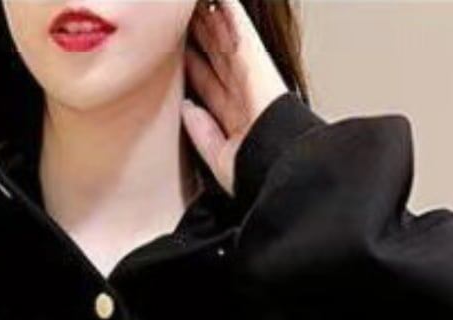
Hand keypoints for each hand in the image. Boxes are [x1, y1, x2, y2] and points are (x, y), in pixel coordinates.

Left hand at [181, 0, 289, 195]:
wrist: (277, 165)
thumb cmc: (254, 170)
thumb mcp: (218, 157)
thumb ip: (202, 132)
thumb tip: (186, 106)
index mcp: (233, 116)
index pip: (207, 82)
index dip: (193, 64)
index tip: (176, 50)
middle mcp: (241, 91)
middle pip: (215, 56)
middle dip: (200, 36)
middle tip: (183, 17)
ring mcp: (249, 73)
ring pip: (223, 39)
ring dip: (209, 20)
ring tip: (195, 5)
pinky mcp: (256, 60)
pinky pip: (240, 29)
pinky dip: (229, 12)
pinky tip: (218, 1)